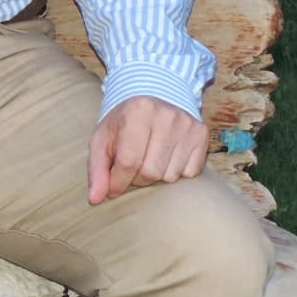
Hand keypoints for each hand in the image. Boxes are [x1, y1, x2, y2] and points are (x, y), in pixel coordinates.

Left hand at [86, 95, 206, 204]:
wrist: (152, 98)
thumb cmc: (123, 124)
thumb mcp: (102, 140)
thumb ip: (96, 169)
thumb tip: (95, 199)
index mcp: (137, 111)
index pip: (128, 162)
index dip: (118, 182)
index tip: (113, 189)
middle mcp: (166, 116)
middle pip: (151, 172)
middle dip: (137, 179)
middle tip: (132, 170)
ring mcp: (187, 125)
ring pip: (171, 176)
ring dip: (156, 177)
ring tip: (148, 161)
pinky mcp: (201, 134)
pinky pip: (190, 173)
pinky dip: (176, 172)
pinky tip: (167, 157)